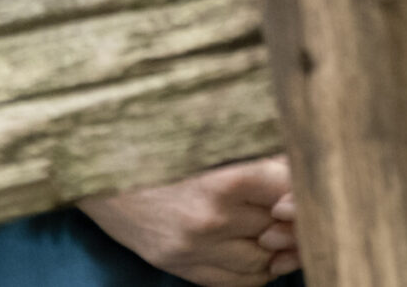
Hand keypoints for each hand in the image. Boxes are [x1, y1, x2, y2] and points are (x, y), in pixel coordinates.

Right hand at [77, 154, 300, 284]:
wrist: (94, 168)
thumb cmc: (151, 142)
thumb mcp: (204, 135)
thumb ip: (250, 147)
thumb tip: (297, 158)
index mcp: (222, 180)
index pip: (290, 189)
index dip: (306, 184)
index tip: (313, 174)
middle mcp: (212, 220)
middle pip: (282, 227)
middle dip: (297, 214)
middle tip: (304, 200)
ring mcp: (197, 249)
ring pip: (267, 260)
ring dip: (281, 245)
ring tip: (282, 225)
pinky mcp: (184, 267)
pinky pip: (242, 282)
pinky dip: (259, 269)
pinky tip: (259, 248)